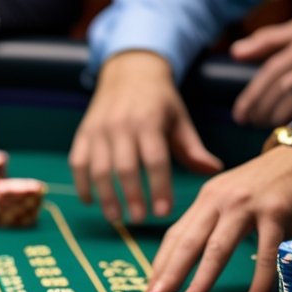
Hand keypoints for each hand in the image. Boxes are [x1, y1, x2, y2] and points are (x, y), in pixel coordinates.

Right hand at [68, 51, 222, 222]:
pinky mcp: (83, 134)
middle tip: (139, 219)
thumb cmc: (159, 100)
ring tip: (116, 218)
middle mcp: (121, 125)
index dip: (159, 187)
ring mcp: (98, 130)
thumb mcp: (179, 119)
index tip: (164, 212)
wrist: (128, 71)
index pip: (155, 160)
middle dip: (132, 197)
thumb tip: (213, 171)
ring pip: (98, 169)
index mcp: (149, 121)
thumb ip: (192, 149)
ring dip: (106, 197)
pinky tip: (90, 202)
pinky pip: (78, 164)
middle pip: (124, 167)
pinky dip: (81, 185)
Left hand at [146, 135, 291, 291]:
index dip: (162, 263)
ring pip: (220, 247)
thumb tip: (183, 260)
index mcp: (206, 199)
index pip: (177, 235)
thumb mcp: (227, 198)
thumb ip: (209, 223)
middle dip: (171, 271)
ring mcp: (248, 206)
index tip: (151, 288)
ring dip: (204, 277)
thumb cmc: (262, 188)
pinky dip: (258, 283)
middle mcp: (222, 200)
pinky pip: (266, 255)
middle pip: (190, 242)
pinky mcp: (277, 214)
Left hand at [230, 14, 291, 127]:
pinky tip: (284, 123)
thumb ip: (266, 39)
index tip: (238, 114)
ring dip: (275, 115)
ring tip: (261, 124)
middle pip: (281, 87)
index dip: (252, 94)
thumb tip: (234, 52)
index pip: (270, 71)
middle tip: (246, 121)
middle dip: (260, 108)